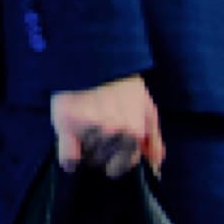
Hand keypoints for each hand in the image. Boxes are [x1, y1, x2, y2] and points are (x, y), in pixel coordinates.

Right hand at [47, 75, 164, 175]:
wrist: (93, 57)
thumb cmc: (123, 84)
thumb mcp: (147, 108)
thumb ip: (154, 140)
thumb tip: (155, 166)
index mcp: (134, 132)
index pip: (125, 164)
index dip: (118, 159)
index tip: (111, 149)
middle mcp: (113, 134)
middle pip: (104, 162)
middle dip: (102, 154)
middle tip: (97, 134)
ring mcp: (90, 130)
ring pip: (88, 158)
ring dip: (87, 150)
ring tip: (86, 129)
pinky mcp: (67, 125)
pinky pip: (68, 159)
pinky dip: (69, 160)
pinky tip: (71, 151)